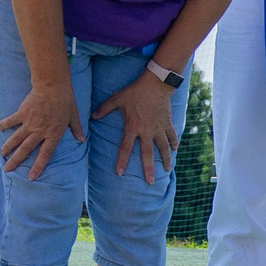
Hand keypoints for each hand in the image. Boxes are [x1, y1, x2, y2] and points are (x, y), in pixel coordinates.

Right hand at [0, 74, 80, 178]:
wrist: (53, 86)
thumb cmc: (65, 100)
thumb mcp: (74, 116)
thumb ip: (76, 130)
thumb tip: (82, 140)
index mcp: (53, 134)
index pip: (45, 155)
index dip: (37, 167)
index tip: (31, 177)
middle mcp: (40, 131)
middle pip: (26, 150)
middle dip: (16, 161)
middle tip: (7, 169)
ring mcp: (30, 123)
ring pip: (17, 139)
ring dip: (8, 148)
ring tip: (2, 155)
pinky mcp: (22, 113)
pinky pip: (11, 121)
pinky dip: (4, 124)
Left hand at [95, 68, 179, 185]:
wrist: (156, 83)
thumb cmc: (135, 91)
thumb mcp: (117, 98)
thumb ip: (104, 108)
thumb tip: (92, 116)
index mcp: (133, 127)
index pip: (125, 148)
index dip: (122, 161)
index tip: (119, 173)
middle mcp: (147, 131)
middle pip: (147, 154)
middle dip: (148, 169)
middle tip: (150, 182)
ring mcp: (159, 128)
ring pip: (163, 148)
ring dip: (165, 160)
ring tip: (167, 170)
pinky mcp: (167, 123)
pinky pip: (172, 136)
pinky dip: (173, 143)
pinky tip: (174, 150)